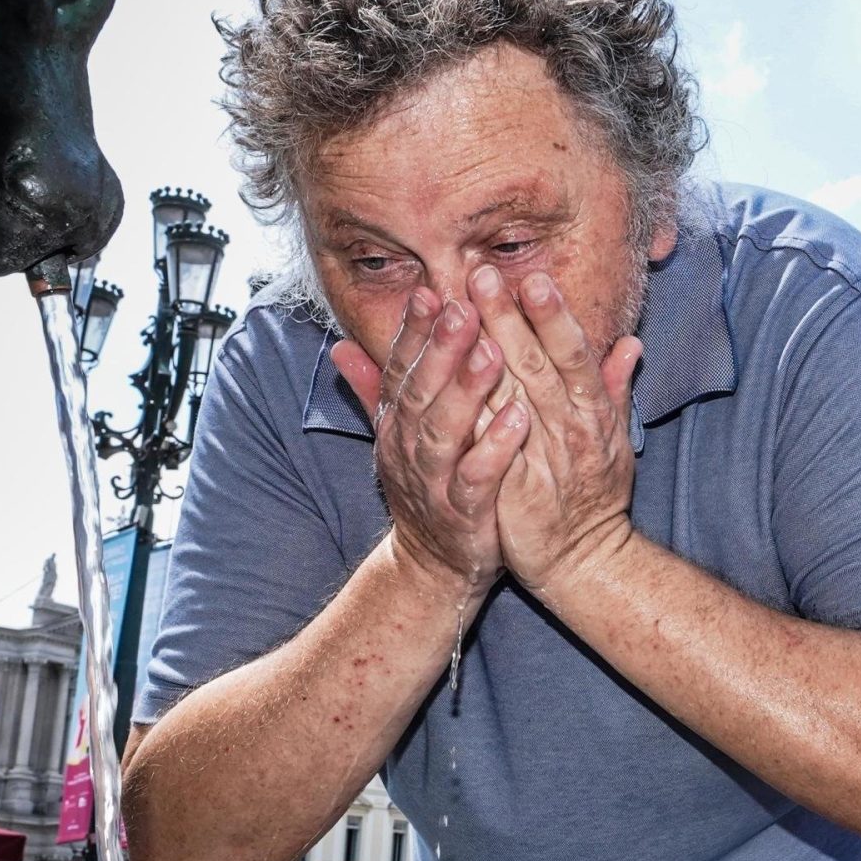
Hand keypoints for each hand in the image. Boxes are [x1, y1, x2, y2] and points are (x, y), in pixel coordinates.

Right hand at [332, 287, 528, 602]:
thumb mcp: (399, 438)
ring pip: (443, 430)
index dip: (414, 331)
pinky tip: (521, 419)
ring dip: (467, 390)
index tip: (431, 290)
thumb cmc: (429, 491)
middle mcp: (408, 448)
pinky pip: (477, 478)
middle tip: (463, 305)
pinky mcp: (463, 514)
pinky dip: (495, 448)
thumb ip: (375, 390)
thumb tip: (339, 346)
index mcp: (398, 425)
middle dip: (440, 348)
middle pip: (420, 391)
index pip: (402, 368)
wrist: (432, 570)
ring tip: (492, 351)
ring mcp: (433, 482)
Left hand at [468, 265, 640, 594]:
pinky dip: (479, 420)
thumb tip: (631, 345)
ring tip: (461, 314)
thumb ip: (616, 389)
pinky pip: (494, 448)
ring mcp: (546, 460)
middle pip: (537, 364)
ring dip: (485, 355)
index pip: (571, 352)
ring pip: (512, 399)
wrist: (584, 561)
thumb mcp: (615, 440)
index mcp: (591, 412)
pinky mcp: (518, 489)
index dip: (551, 314)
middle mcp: (572, 429)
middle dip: (508, 317)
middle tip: (481, 273)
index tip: (529, 275)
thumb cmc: (596, 496)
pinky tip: (454, 389)